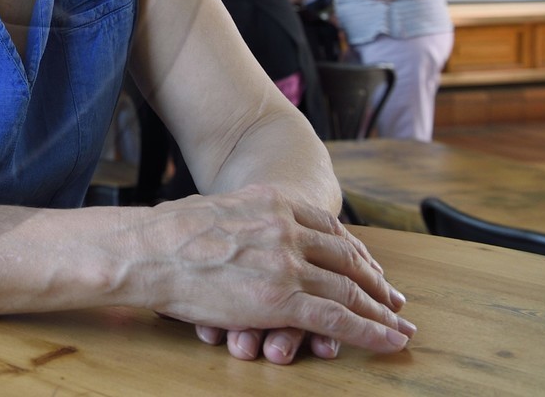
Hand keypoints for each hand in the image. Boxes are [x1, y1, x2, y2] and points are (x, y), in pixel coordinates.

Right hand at [141, 185, 412, 361]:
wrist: (145, 249)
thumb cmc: (166, 233)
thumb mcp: (216, 208)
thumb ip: (245, 217)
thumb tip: (246, 230)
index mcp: (272, 203)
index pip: (328, 226)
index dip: (354, 249)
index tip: (369, 265)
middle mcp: (287, 229)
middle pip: (346, 256)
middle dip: (376, 280)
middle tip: (395, 298)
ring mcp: (287, 264)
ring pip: (350, 289)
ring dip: (381, 310)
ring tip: (400, 325)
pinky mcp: (282, 300)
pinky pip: (339, 318)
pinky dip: (371, 332)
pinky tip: (389, 341)